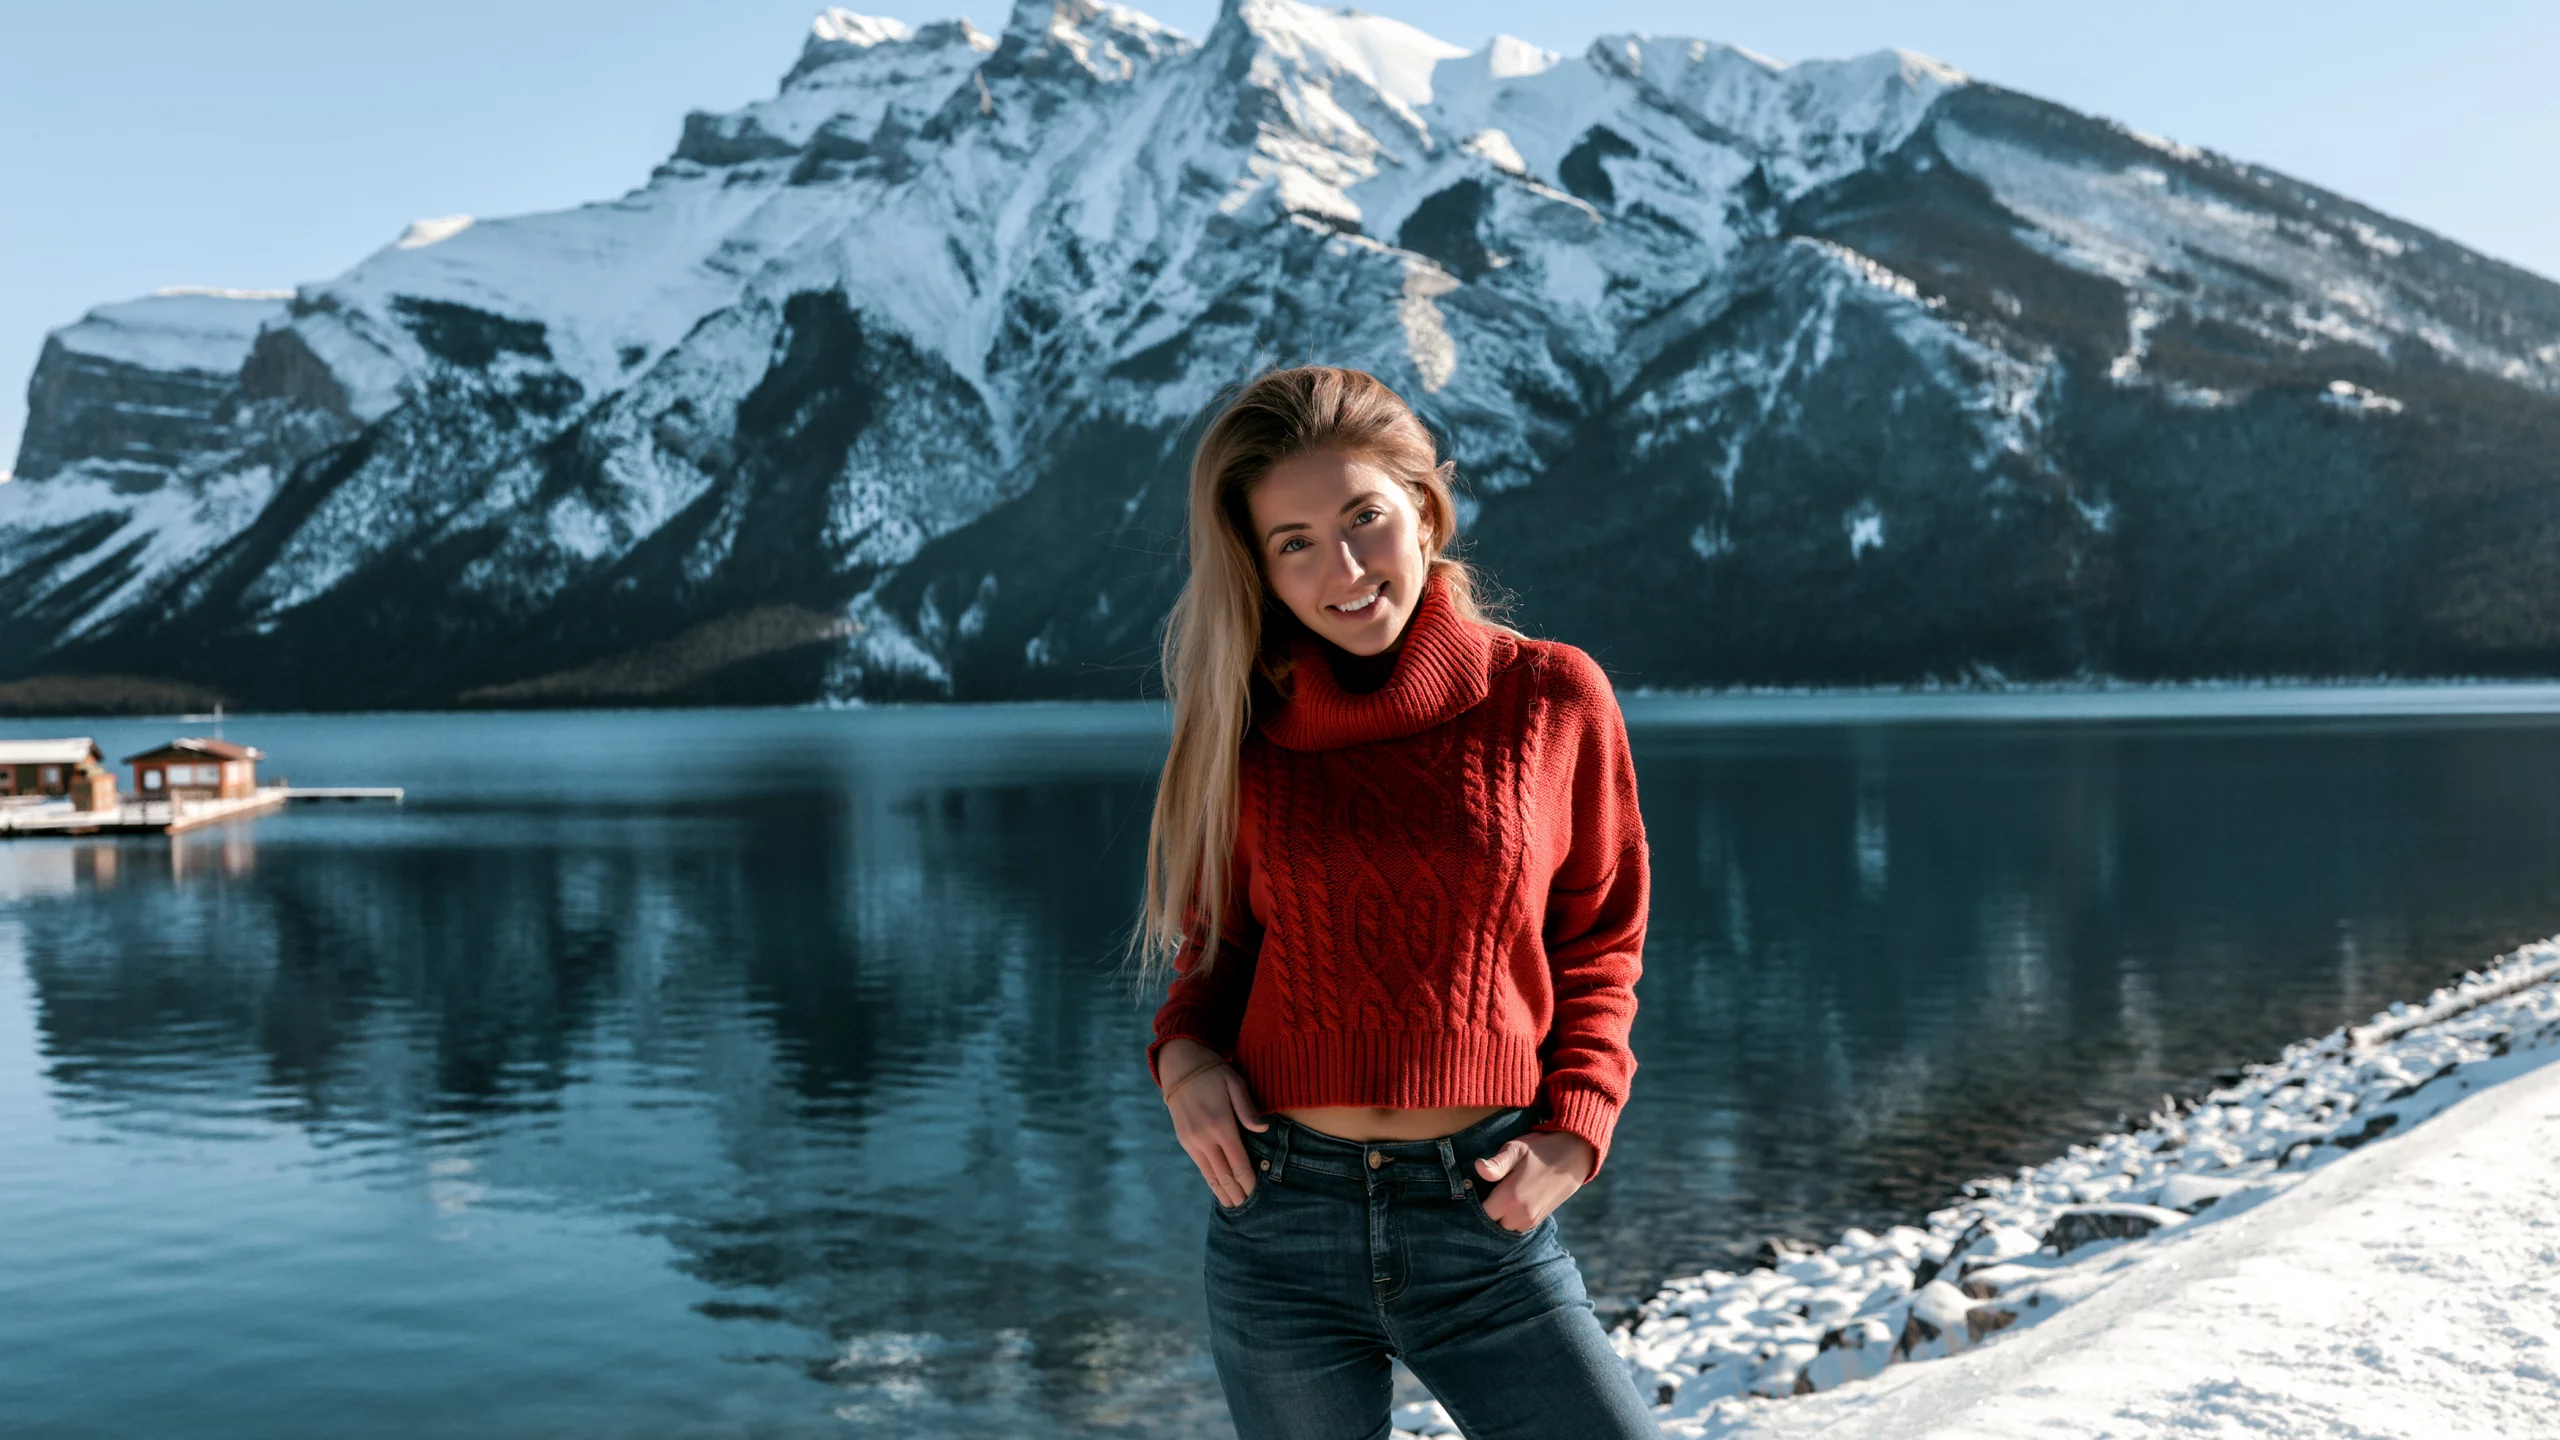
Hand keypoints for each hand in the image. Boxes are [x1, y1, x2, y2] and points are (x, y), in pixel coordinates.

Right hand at [1159, 1038, 1268, 1207]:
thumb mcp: (1235, 1083)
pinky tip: (1220, 1189)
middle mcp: (1204, 1137)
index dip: (1249, 1181)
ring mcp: (1191, 1141)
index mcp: (1220, 1124)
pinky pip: (1200, 1166)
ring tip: (1235, 1207)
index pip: (1238, 1162)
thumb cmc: (1214, 1073)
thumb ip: (1248, 1109)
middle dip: (1237, 1193)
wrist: (1180, 1066)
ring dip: (1223, 1192)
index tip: (1259, 1195)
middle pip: (1223, 1174)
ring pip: (1210, 1174)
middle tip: (1251, 1211)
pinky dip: (1211, 1180)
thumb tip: (1263, 1131)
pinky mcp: (1184, 1140)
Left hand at [1473, 1131, 1593, 1232]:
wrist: (1575, 1154)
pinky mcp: (1539, 1220)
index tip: (1473, 1190)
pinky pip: (1517, 1227)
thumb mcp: (1517, 1149)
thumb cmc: (1541, 1148)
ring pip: (1504, 1226)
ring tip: (1499, 1196)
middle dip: (1487, 1210)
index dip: (1474, 1203)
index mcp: (1511, 1197)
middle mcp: (1520, 1214)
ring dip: (1500, 1216)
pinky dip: (1511, 1218)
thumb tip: (1477, 1168)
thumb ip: (1497, 1163)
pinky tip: (1511, 1201)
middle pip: (1491, 1222)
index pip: (1481, 1212)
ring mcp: (1531, 1219)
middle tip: (1486, 1192)